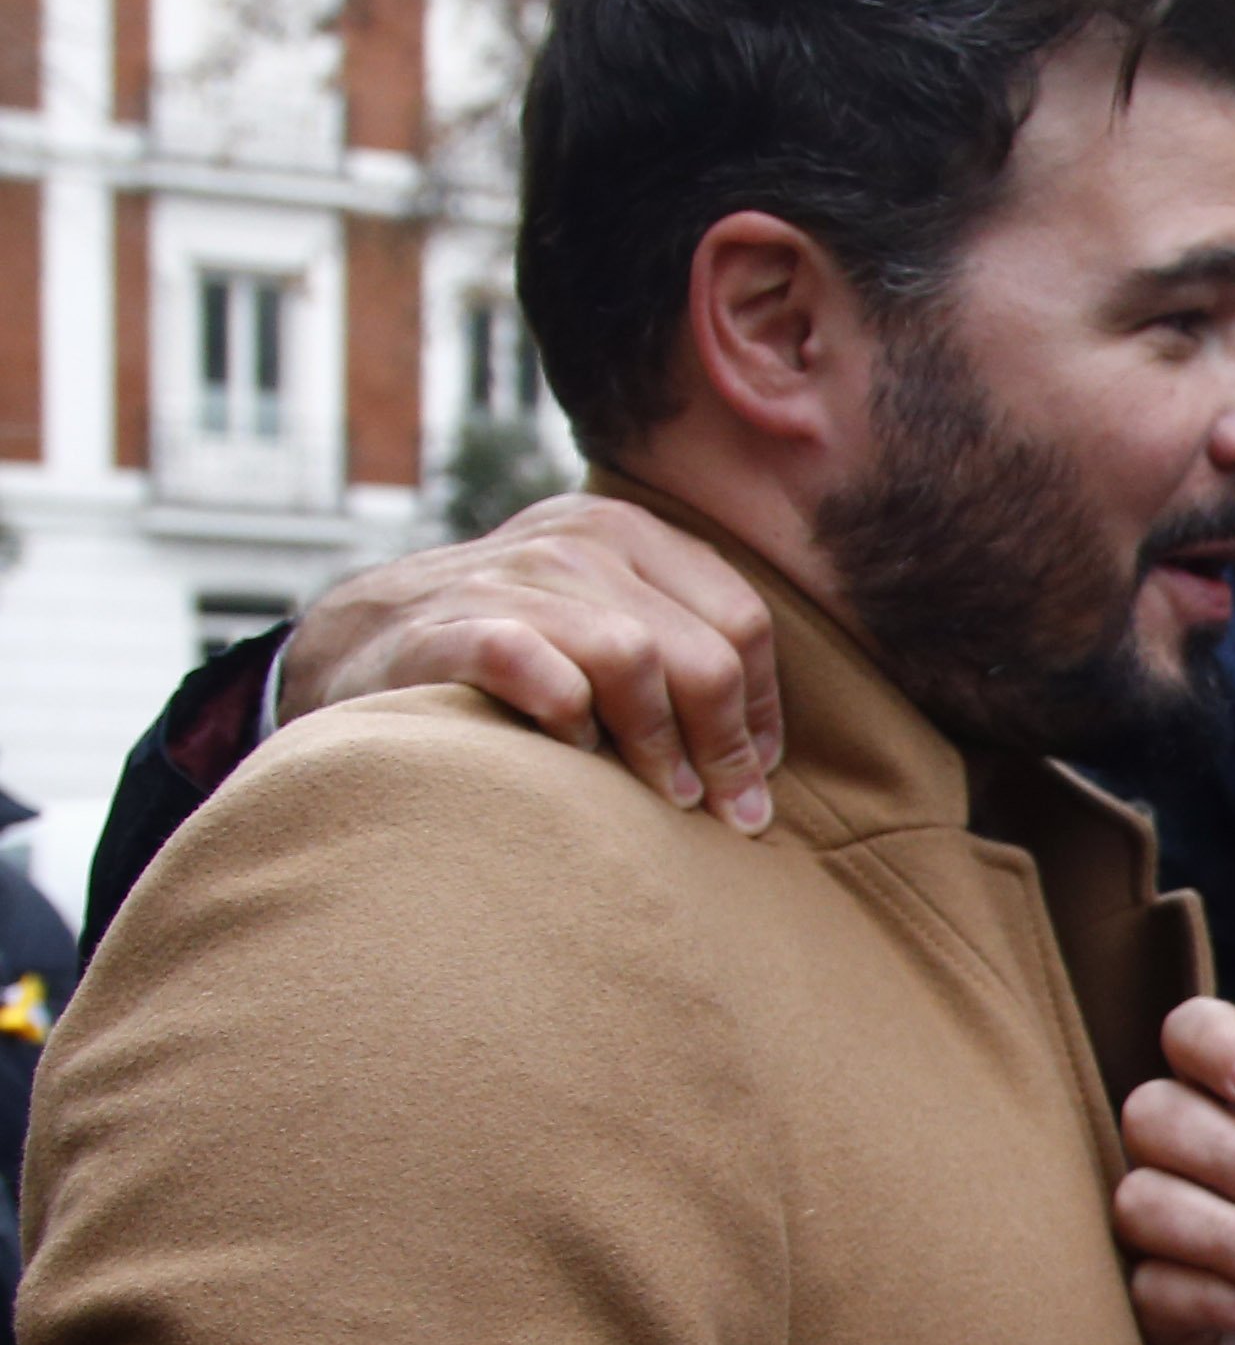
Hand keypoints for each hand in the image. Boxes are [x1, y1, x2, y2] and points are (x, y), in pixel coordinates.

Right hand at [282, 498, 783, 832]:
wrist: (360, 641)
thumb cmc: (509, 646)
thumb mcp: (599, 616)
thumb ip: (676, 647)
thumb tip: (763, 757)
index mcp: (626, 533)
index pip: (740, 619)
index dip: (762, 708)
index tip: (759, 773)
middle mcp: (575, 543)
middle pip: (699, 650)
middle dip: (726, 743)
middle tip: (727, 811)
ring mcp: (508, 579)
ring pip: (631, 658)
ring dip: (660, 743)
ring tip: (666, 800)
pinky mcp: (448, 628)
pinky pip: (537, 670)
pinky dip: (569, 719)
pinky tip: (575, 755)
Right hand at [1114, 996, 1234, 1344]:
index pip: (1191, 1034)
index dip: (1211, 1044)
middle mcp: (1186, 1156)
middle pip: (1153, 1114)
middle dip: (1225, 1150)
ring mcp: (1160, 1232)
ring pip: (1141, 1200)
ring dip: (1222, 1233)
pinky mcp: (1154, 1309)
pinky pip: (1151, 1289)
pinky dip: (1215, 1297)